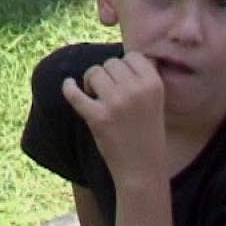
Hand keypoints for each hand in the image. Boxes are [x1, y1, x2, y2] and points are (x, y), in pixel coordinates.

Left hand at [60, 53, 166, 183]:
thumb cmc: (148, 134)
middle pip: (111, 63)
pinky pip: (75, 93)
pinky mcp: (98, 117)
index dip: (124, 66)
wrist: (143, 169)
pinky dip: (68, 88)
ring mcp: (116, 103)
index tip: (120, 79)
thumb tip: (129, 56)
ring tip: (96, 97)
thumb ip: (145, 78)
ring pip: (94, 72)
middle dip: (106, 75)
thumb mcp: (157, 101)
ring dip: (91, 82)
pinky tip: (68, 85)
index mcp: (154, 84)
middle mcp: (136, 90)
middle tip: (107, 93)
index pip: (133, 56)